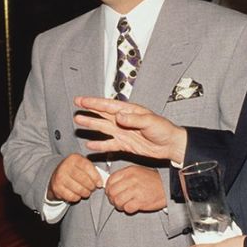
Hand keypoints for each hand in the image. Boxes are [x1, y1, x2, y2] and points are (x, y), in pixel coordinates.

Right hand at [48, 153, 102, 203]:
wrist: (57, 175)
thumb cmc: (74, 171)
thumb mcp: (82, 165)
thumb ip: (92, 170)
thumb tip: (102, 181)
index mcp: (74, 158)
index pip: (88, 167)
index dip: (96, 177)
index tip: (100, 183)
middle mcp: (65, 166)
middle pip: (84, 179)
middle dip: (91, 186)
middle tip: (93, 188)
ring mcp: (59, 177)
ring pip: (79, 189)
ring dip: (85, 193)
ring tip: (86, 191)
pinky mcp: (56, 188)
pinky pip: (72, 196)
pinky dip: (77, 197)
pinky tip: (77, 194)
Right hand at [73, 96, 187, 163]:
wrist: (170, 145)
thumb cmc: (164, 130)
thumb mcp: (150, 122)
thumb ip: (133, 119)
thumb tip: (119, 116)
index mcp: (129, 111)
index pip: (108, 106)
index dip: (94, 103)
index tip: (82, 100)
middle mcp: (124, 120)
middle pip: (102, 114)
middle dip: (89, 109)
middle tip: (76, 106)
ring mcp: (123, 132)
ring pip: (103, 128)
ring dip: (91, 125)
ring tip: (78, 121)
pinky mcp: (125, 144)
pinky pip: (109, 144)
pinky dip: (100, 145)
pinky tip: (90, 145)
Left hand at [105, 166, 166, 213]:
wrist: (167, 187)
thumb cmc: (152, 181)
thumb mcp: (137, 172)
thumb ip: (123, 176)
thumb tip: (110, 184)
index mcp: (129, 171)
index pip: (110, 181)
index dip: (108, 189)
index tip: (111, 192)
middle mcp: (131, 179)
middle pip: (111, 192)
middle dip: (112, 199)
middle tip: (116, 201)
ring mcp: (136, 190)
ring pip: (117, 201)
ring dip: (119, 205)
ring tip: (124, 204)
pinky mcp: (141, 202)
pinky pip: (127, 208)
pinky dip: (128, 209)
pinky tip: (132, 207)